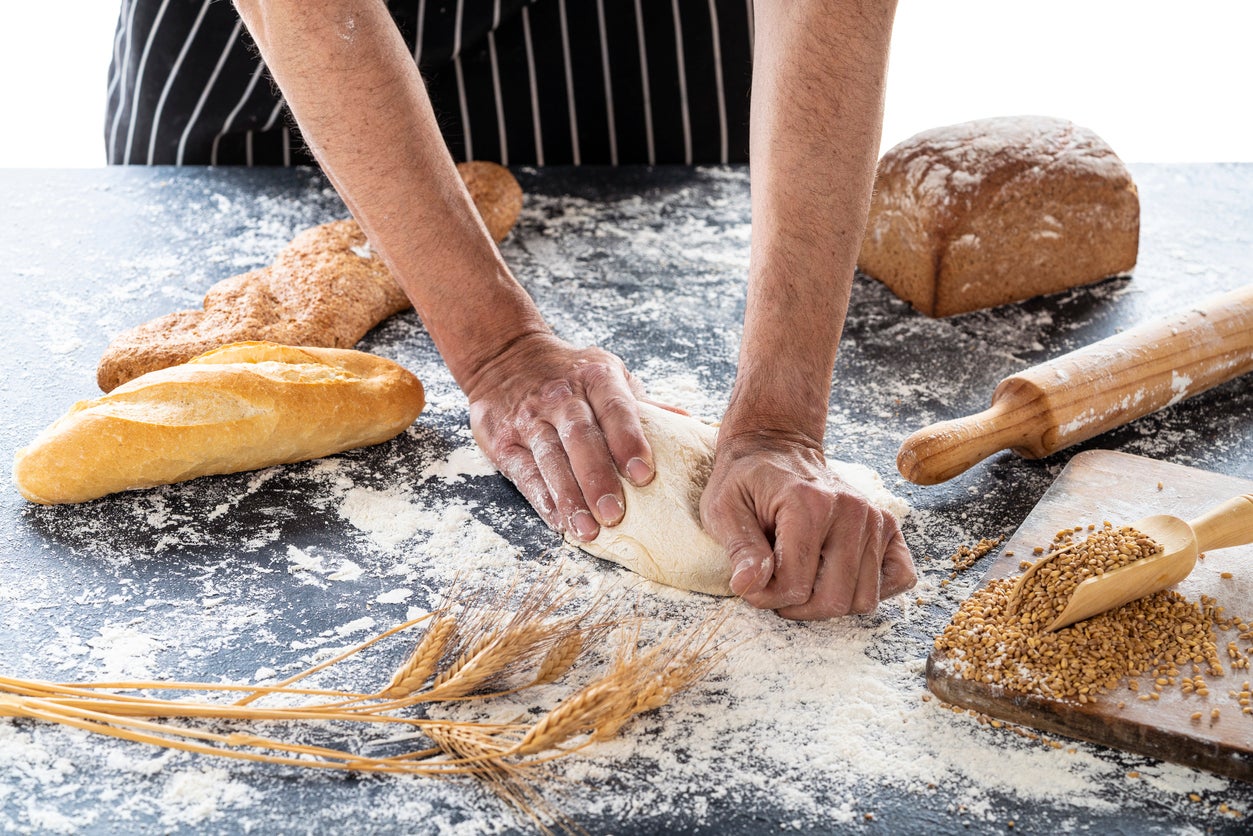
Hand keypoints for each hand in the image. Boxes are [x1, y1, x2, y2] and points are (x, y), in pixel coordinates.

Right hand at [467, 333, 654, 540]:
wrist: (506, 357)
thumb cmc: (570, 374)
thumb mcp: (607, 374)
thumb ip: (642, 405)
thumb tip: (690, 424)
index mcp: (596, 377)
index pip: (615, 408)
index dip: (629, 441)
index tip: (644, 475)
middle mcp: (561, 396)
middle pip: (581, 437)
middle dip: (598, 478)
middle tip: (616, 514)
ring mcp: (530, 418)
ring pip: (550, 459)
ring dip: (569, 497)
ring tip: (588, 529)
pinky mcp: (504, 440)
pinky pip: (525, 472)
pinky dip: (542, 498)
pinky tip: (559, 521)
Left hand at [700, 430, 915, 619]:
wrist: (776, 447)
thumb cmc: (746, 480)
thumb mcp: (723, 509)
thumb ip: (739, 549)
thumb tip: (749, 587)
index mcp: (809, 504)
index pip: (796, 585)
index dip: (767, 596)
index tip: (752, 581)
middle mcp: (852, 511)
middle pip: (836, 599)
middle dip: (799, 606)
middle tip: (777, 585)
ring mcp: (875, 518)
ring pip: (864, 599)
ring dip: (830, 601)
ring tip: (805, 577)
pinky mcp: (888, 526)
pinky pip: (900, 578)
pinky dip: (872, 589)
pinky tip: (840, 576)